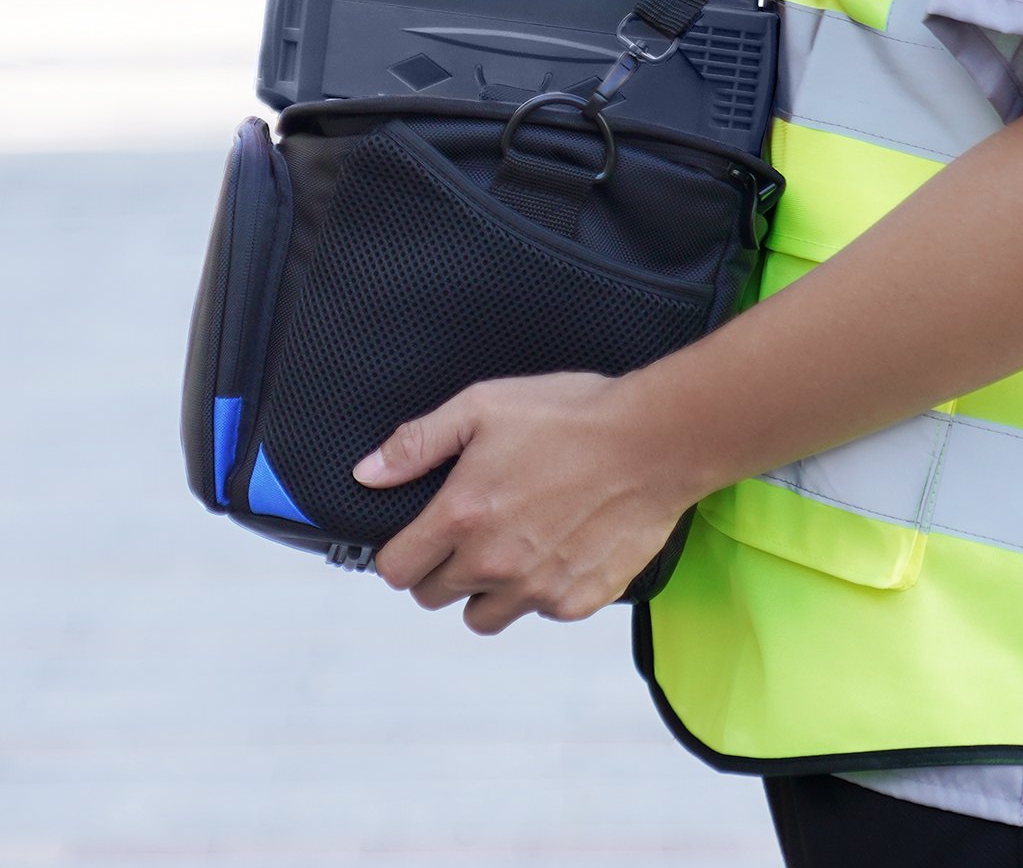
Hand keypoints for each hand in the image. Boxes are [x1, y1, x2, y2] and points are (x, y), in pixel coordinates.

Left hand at [353, 372, 692, 634]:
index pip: (396, 570)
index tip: (421, 536)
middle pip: (434, 597)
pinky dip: (540, 589)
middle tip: (474, 529)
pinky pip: (538, 612)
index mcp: (461, 518)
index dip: (402, 551)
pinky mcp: (577, 601)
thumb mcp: (485, 406)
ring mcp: (536, 589)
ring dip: (487, 589)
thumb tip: (368, 473)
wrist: (654, 442)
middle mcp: (493, 564)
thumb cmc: (572, 415)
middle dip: (443, 568)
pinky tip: (559, 546)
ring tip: (515, 544)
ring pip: (484, 616)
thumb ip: (419, 442)